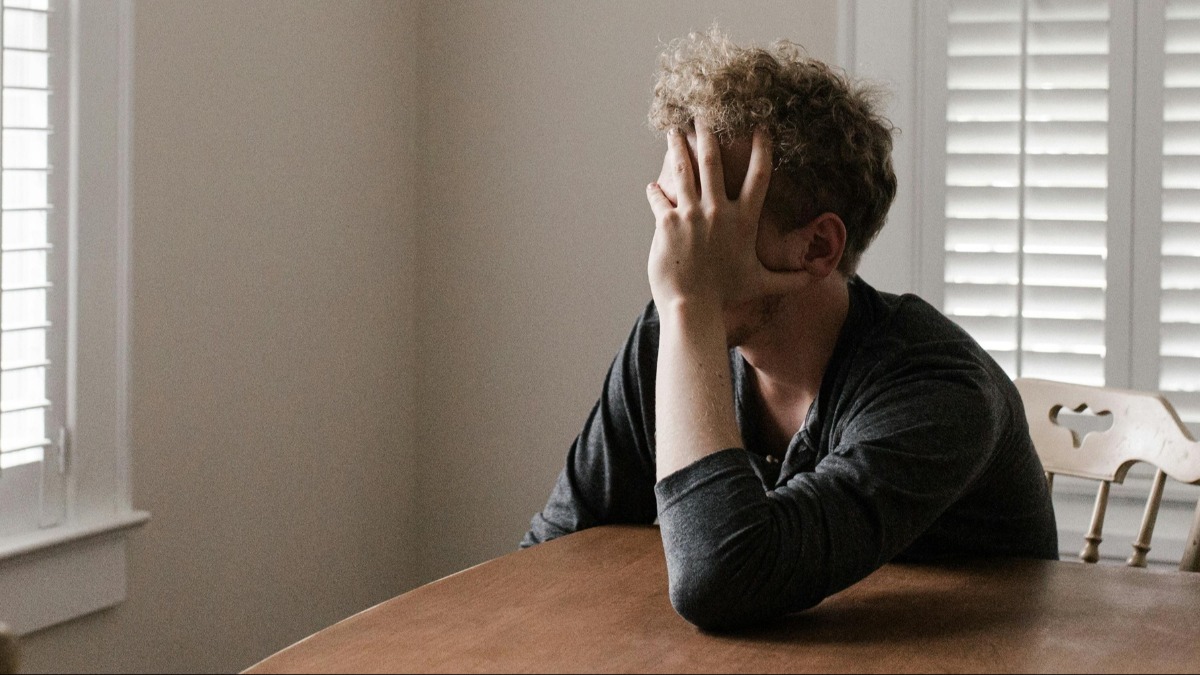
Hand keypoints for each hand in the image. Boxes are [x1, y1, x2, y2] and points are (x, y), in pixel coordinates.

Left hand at [645, 122, 803, 316]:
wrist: (694, 307)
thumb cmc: (727, 295)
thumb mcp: (761, 284)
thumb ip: (789, 279)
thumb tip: (817, 279)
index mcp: (743, 220)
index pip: (759, 176)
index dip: (762, 149)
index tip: (760, 127)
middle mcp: (718, 211)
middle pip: (713, 161)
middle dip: (708, 134)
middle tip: (703, 114)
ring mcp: (691, 214)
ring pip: (683, 170)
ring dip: (677, 147)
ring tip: (673, 129)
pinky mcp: (667, 222)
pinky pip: (659, 197)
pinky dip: (655, 190)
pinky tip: (652, 185)